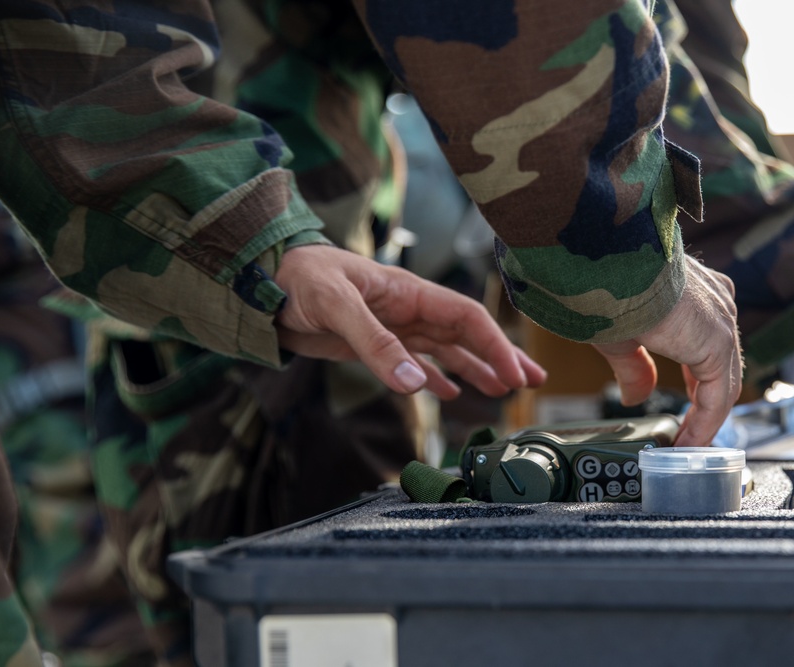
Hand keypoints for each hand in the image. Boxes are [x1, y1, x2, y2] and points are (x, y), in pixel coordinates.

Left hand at [273, 245, 545, 399]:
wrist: (261, 283)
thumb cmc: (298, 280)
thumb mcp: (336, 306)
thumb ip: (375, 343)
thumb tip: (414, 384)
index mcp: (409, 293)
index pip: (467, 317)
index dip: (496, 345)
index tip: (516, 375)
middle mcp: (409, 309)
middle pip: (467, 334)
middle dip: (500, 357)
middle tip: (532, 382)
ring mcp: (393, 327)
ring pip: (446, 350)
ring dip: (475, 369)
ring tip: (502, 392)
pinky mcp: (374, 342)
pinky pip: (415, 362)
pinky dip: (435, 378)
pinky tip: (448, 395)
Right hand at [592, 256, 742, 446]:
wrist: (605, 260)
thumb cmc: (604, 284)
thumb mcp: (620, 333)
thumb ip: (635, 367)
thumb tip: (637, 397)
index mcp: (697, 299)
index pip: (709, 354)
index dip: (698, 391)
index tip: (684, 420)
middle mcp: (717, 305)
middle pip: (721, 369)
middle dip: (704, 407)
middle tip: (687, 437)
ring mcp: (721, 318)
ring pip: (723, 381)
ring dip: (705, 418)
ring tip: (687, 446)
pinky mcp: (716, 337)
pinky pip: (718, 391)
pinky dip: (706, 420)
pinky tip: (688, 441)